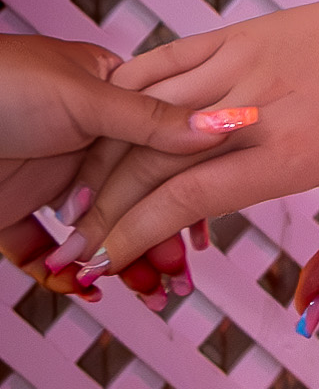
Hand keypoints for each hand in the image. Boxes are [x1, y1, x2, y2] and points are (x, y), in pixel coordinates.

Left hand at [0, 36, 258, 275]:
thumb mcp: (87, 96)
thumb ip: (154, 121)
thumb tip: (227, 123)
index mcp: (109, 95)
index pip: (163, 149)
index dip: (186, 191)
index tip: (205, 233)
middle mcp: (83, 137)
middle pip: (135, 198)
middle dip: (159, 240)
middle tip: (178, 279)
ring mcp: (48, 176)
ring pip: (95, 231)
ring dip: (119, 263)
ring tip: (144, 294)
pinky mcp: (11, 209)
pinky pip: (44, 250)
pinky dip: (62, 272)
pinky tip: (81, 284)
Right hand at [39, 0, 318, 322]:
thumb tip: (307, 316)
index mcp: (286, 155)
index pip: (187, 198)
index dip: (136, 234)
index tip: (106, 264)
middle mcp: (253, 109)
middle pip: (151, 160)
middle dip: (104, 211)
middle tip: (75, 247)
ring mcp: (237, 66)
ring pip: (145, 113)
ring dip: (104, 158)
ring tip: (79, 201)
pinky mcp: (231, 37)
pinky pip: (159, 64)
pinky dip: (124, 98)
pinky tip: (103, 131)